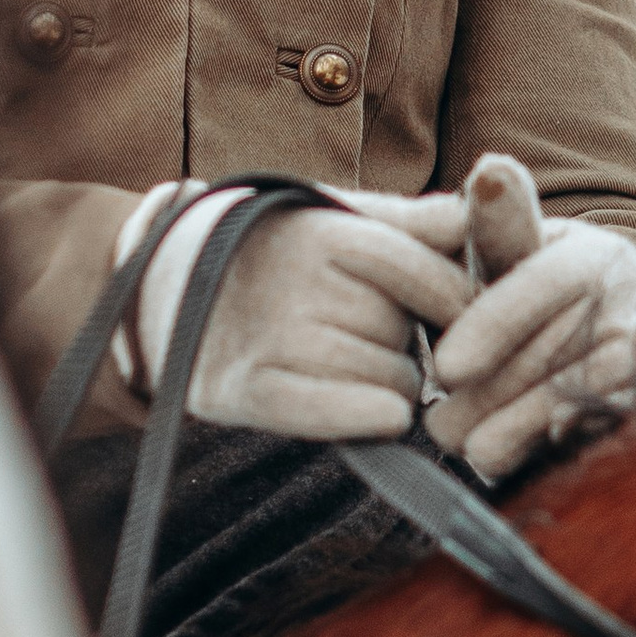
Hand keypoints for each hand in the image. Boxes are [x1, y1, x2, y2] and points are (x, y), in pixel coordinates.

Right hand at [114, 181, 472, 441]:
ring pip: (395, 382)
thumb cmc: (274, 253)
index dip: (454, 300)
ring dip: (390, 384)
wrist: (164, 292)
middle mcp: (301, 282)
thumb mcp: (334, 218)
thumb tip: (470, 218)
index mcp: (326, 232)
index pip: (429, 273)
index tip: (451, 314)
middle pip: (412, 334)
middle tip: (367, 334)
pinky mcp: (252, 391)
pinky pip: (355, 416)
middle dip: (408, 342)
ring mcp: (275, 337)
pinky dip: (376, 419)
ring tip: (346, 365)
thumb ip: (408, 220)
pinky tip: (374, 414)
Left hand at [425, 160, 635, 482]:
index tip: (445, 369)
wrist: (609, 340)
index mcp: (595, 253)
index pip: (541, 284)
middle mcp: (635, 300)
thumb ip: (488, 220)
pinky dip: (533, 456)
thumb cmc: (527, 292)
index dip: (490, 328)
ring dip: (498, 437)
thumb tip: (491, 172)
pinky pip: (577, 445)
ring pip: (554, 413)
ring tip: (467, 439)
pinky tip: (510, 451)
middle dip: (477, 400)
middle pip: (540, 362)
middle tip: (440, 422)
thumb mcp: (506, 253)